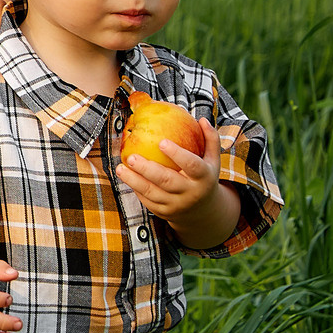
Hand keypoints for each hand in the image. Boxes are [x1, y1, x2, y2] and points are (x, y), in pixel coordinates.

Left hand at [114, 118, 239, 248]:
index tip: (162, 142)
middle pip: (167, 181)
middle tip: (131, 157)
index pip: (192, 165)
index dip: (177, 154)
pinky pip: (147, 201)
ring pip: (153, 193)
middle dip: (147, 169)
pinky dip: (136, 189)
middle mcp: (190, 193)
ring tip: (120, 168)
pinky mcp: (164, 212)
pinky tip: (126, 177)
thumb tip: (202, 119)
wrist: (203, 211)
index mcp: (204, 178)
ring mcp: (176, 205)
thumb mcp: (213, 160)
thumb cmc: (204, 177)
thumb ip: (210, 139)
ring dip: (134, 181)